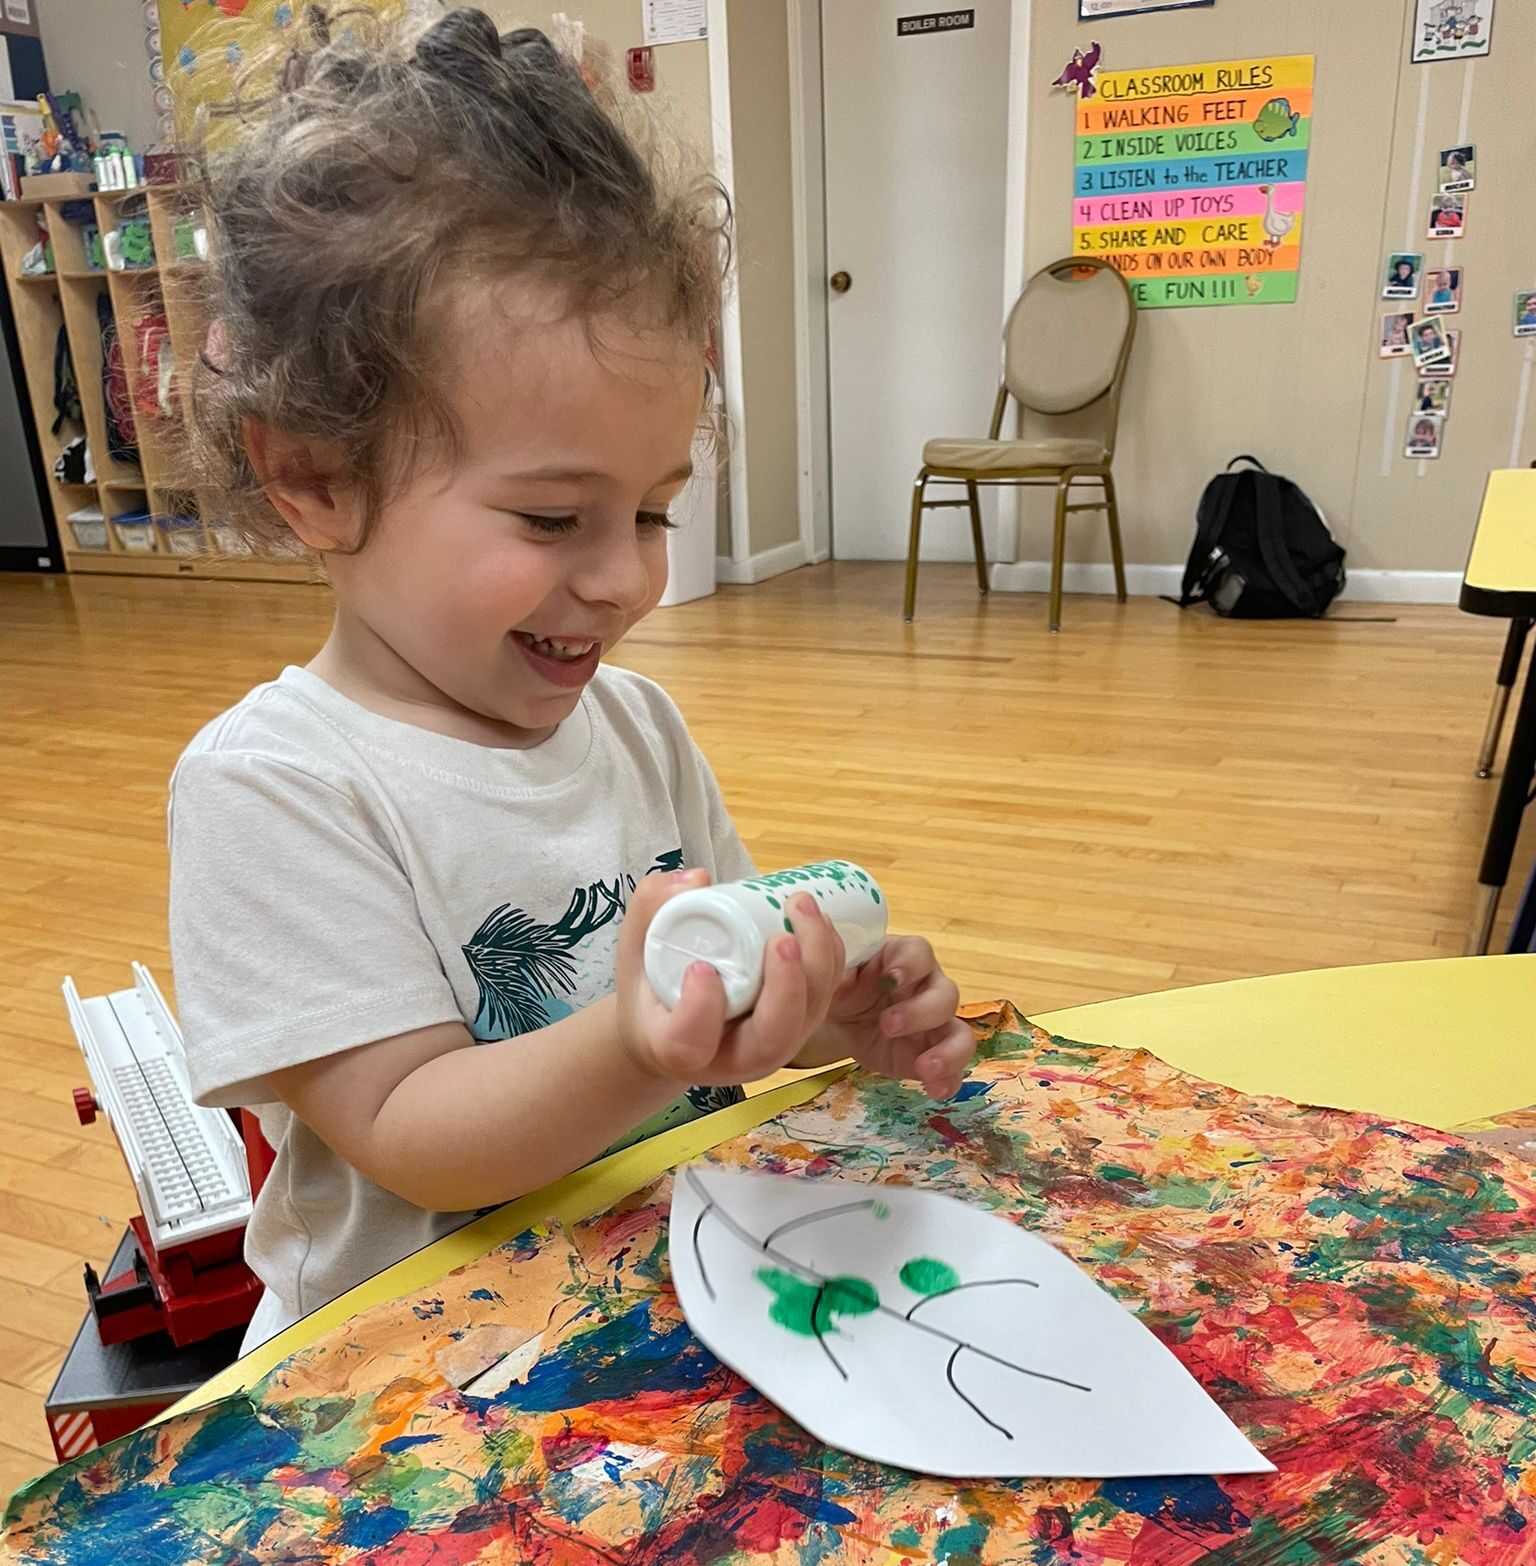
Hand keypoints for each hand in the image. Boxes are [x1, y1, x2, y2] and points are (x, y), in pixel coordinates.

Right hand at [615, 875, 846, 1086]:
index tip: (700, 968)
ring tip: (803, 909)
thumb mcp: (634, 950)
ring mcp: (770, 1049)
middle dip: (786, 988)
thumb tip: (696, 879)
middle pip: (771, 1040)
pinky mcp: (795, 1029)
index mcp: (677, 1049)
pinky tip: (821, 922)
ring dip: (817, 966)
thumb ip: (650, 909)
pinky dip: (829, 962)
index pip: (690, 1042)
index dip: (701, 1009)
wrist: (673, 1026)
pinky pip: (822, 1002)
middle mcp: (731, 1060)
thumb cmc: (651, 990)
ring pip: (806, 1021)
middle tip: (781, 937)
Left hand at [804, 936, 972, 1099]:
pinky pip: (954, 1067)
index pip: (918, 952)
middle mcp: (927, 987)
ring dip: (948, 1051)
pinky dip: (949, 1079)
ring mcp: (935, 1023)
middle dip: (921, 1011)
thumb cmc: (843, 984)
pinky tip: (934, 1090)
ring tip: (926, 1068)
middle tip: (888, 1025)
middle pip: (945, 994)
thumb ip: (836, 965)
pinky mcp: (932, 1053)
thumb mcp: (834, 974)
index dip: (911, 964)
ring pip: (960, 1033)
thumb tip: (823, 953)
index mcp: (901, 958)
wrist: (839, 1018)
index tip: (892, 977)